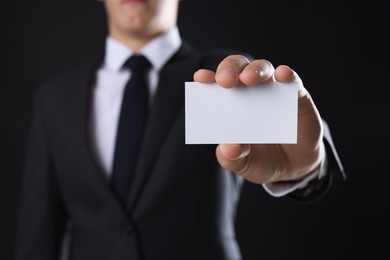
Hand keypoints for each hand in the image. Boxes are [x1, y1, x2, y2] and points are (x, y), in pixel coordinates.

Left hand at [193, 55, 323, 183]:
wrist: (294, 169)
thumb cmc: (261, 160)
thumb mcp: (243, 164)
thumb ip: (232, 158)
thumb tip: (228, 148)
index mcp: (229, 104)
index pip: (215, 84)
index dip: (207, 78)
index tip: (200, 78)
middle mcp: (249, 91)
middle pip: (237, 68)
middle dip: (229, 69)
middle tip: (225, 80)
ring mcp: (273, 90)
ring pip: (263, 68)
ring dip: (255, 70)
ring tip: (249, 79)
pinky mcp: (297, 96)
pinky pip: (292, 81)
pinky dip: (287, 75)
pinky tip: (282, 75)